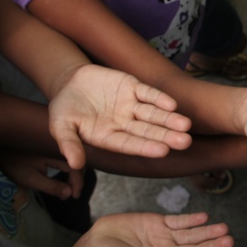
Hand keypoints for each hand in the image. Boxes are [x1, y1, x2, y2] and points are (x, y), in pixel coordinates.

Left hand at [0, 150, 84, 199]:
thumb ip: (51, 186)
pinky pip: (65, 155)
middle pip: (77, 161)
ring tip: (68, 187)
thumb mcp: (31, 179)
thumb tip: (69, 193)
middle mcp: (59, 145)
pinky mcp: (51, 143)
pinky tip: (63, 175)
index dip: (78, 183)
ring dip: (73, 172)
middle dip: (77, 179)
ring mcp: (56, 143)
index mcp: (56, 151)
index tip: (74, 196)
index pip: (75, 167)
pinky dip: (67, 166)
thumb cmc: (12, 163)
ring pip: (72, 158)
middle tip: (72, 193)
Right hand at [48, 64, 193, 169]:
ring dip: (169, 119)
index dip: (145, 147)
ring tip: (186, 125)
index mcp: (108, 137)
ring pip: (153, 114)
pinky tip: (172, 105)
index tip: (162, 151)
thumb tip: (75, 165)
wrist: (68, 82)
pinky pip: (148, 93)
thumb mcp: (60, 126)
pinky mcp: (132, 87)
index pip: (129, 144)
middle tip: (185, 142)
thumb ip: (69, 144)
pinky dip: (160, 98)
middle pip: (147, 131)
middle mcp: (123, 124)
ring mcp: (130, 105)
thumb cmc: (64, 108)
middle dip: (166, 136)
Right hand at [84, 213, 232, 246]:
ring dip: (207, 232)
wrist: (94, 243)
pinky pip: (179, 221)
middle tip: (229, 241)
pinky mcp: (159, 223)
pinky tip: (204, 217)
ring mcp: (165, 239)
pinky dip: (191, 219)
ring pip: (191, 235)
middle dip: (211, 246)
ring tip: (223, 228)